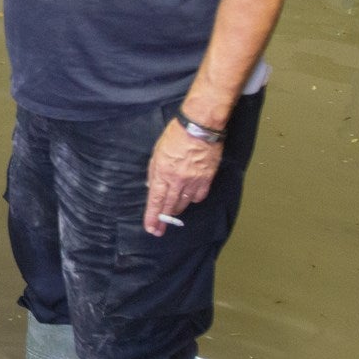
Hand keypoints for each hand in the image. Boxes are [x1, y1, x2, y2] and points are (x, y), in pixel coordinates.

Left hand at [143, 121, 221, 235]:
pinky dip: (193, 199)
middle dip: (163, 220)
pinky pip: (199, 196)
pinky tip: (189, 198)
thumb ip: (154, 171)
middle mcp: (177, 180)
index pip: (155, 200)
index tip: (151, 228)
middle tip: (160, 230)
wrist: (199, 127)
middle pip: (169, 206)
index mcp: (162, 173)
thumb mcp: (157, 152)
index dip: (152, 216)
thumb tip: (152, 185)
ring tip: (172, 214)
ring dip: (177, 210)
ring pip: (184, 203)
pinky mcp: (207, 179)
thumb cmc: (176, 135)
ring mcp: (193, 181)